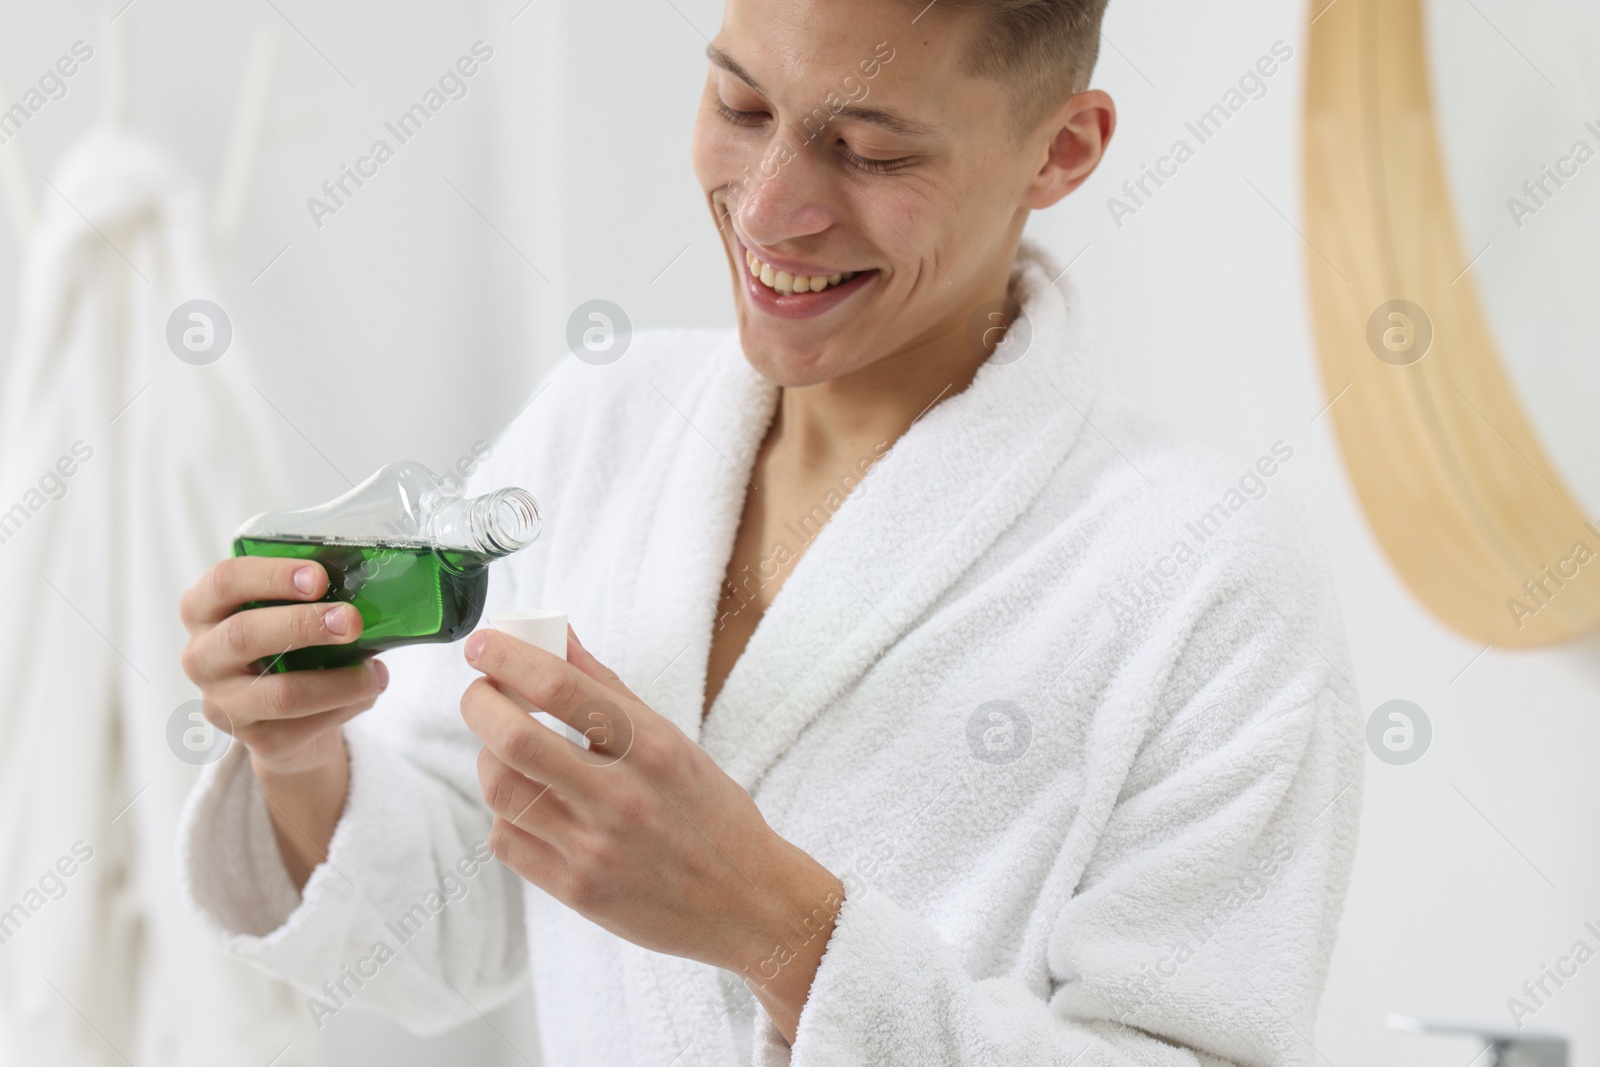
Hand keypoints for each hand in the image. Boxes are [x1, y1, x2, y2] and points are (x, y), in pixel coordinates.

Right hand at [178, 557, 388, 886]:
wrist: (286, 722)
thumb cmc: (289, 649)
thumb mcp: (286, 616)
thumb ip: (309, 599)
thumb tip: (367, 583)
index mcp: (204, 611)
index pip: (225, 582)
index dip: (271, 576)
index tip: (319, 577)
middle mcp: (201, 658)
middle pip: (243, 635)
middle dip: (303, 625)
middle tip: (352, 620)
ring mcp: (224, 705)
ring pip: (282, 693)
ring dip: (339, 681)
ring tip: (375, 673)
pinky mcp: (257, 742)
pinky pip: (307, 725)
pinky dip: (347, 706)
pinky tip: (368, 691)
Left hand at [461, 626, 843, 1042]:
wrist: (747, 903)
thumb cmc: (710, 814)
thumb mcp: (673, 741)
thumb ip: (608, 689)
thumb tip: (557, 636)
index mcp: (653, 747)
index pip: (561, 688)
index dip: (508, 658)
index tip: (482, 645)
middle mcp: (622, 797)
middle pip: (515, 739)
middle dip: (479, 704)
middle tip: (480, 693)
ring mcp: (595, 848)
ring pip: (500, 789)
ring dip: (488, 757)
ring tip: (505, 748)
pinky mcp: (575, 891)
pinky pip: (506, 840)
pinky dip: (504, 812)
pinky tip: (527, 803)